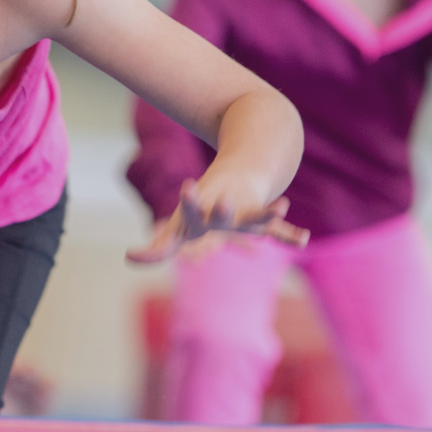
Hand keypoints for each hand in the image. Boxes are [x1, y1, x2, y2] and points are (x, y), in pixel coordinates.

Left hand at [128, 178, 308, 264]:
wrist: (237, 175)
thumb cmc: (201, 209)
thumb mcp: (178, 227)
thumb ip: (157, 246)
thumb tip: (128, 257)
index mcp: (199, 215)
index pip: (189, 210)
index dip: (189, 199)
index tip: (187, 184)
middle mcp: (222, 212)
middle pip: (221, 215)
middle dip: (222, 209)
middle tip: (222, 201)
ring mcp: (243, 216)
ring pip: (256, 218)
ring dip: (267, 214)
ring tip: (284, 205)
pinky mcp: (260, 220)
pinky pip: (278, 231)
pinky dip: (290, 235)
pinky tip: (303, 240)